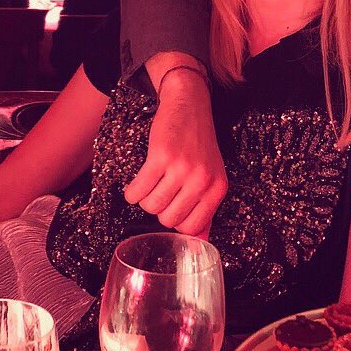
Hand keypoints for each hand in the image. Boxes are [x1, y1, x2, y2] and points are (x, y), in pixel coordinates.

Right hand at [124, 70, 226, 236]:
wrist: (189, 106)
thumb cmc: (198, 144)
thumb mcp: (211, 176)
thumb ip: (205, 209)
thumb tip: (200, 243)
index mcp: (217, 189)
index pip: (192, 228)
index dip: (177, 223)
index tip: (172, 209)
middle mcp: (202, 180)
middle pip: (168, 220)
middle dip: (159, 210)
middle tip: (161, 191)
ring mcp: (182, 168)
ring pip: (151, 207)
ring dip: (144, 199)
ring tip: (151, 183)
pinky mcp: (160, 157)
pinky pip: (137, 191)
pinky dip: (132, 191)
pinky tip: (137, 183)